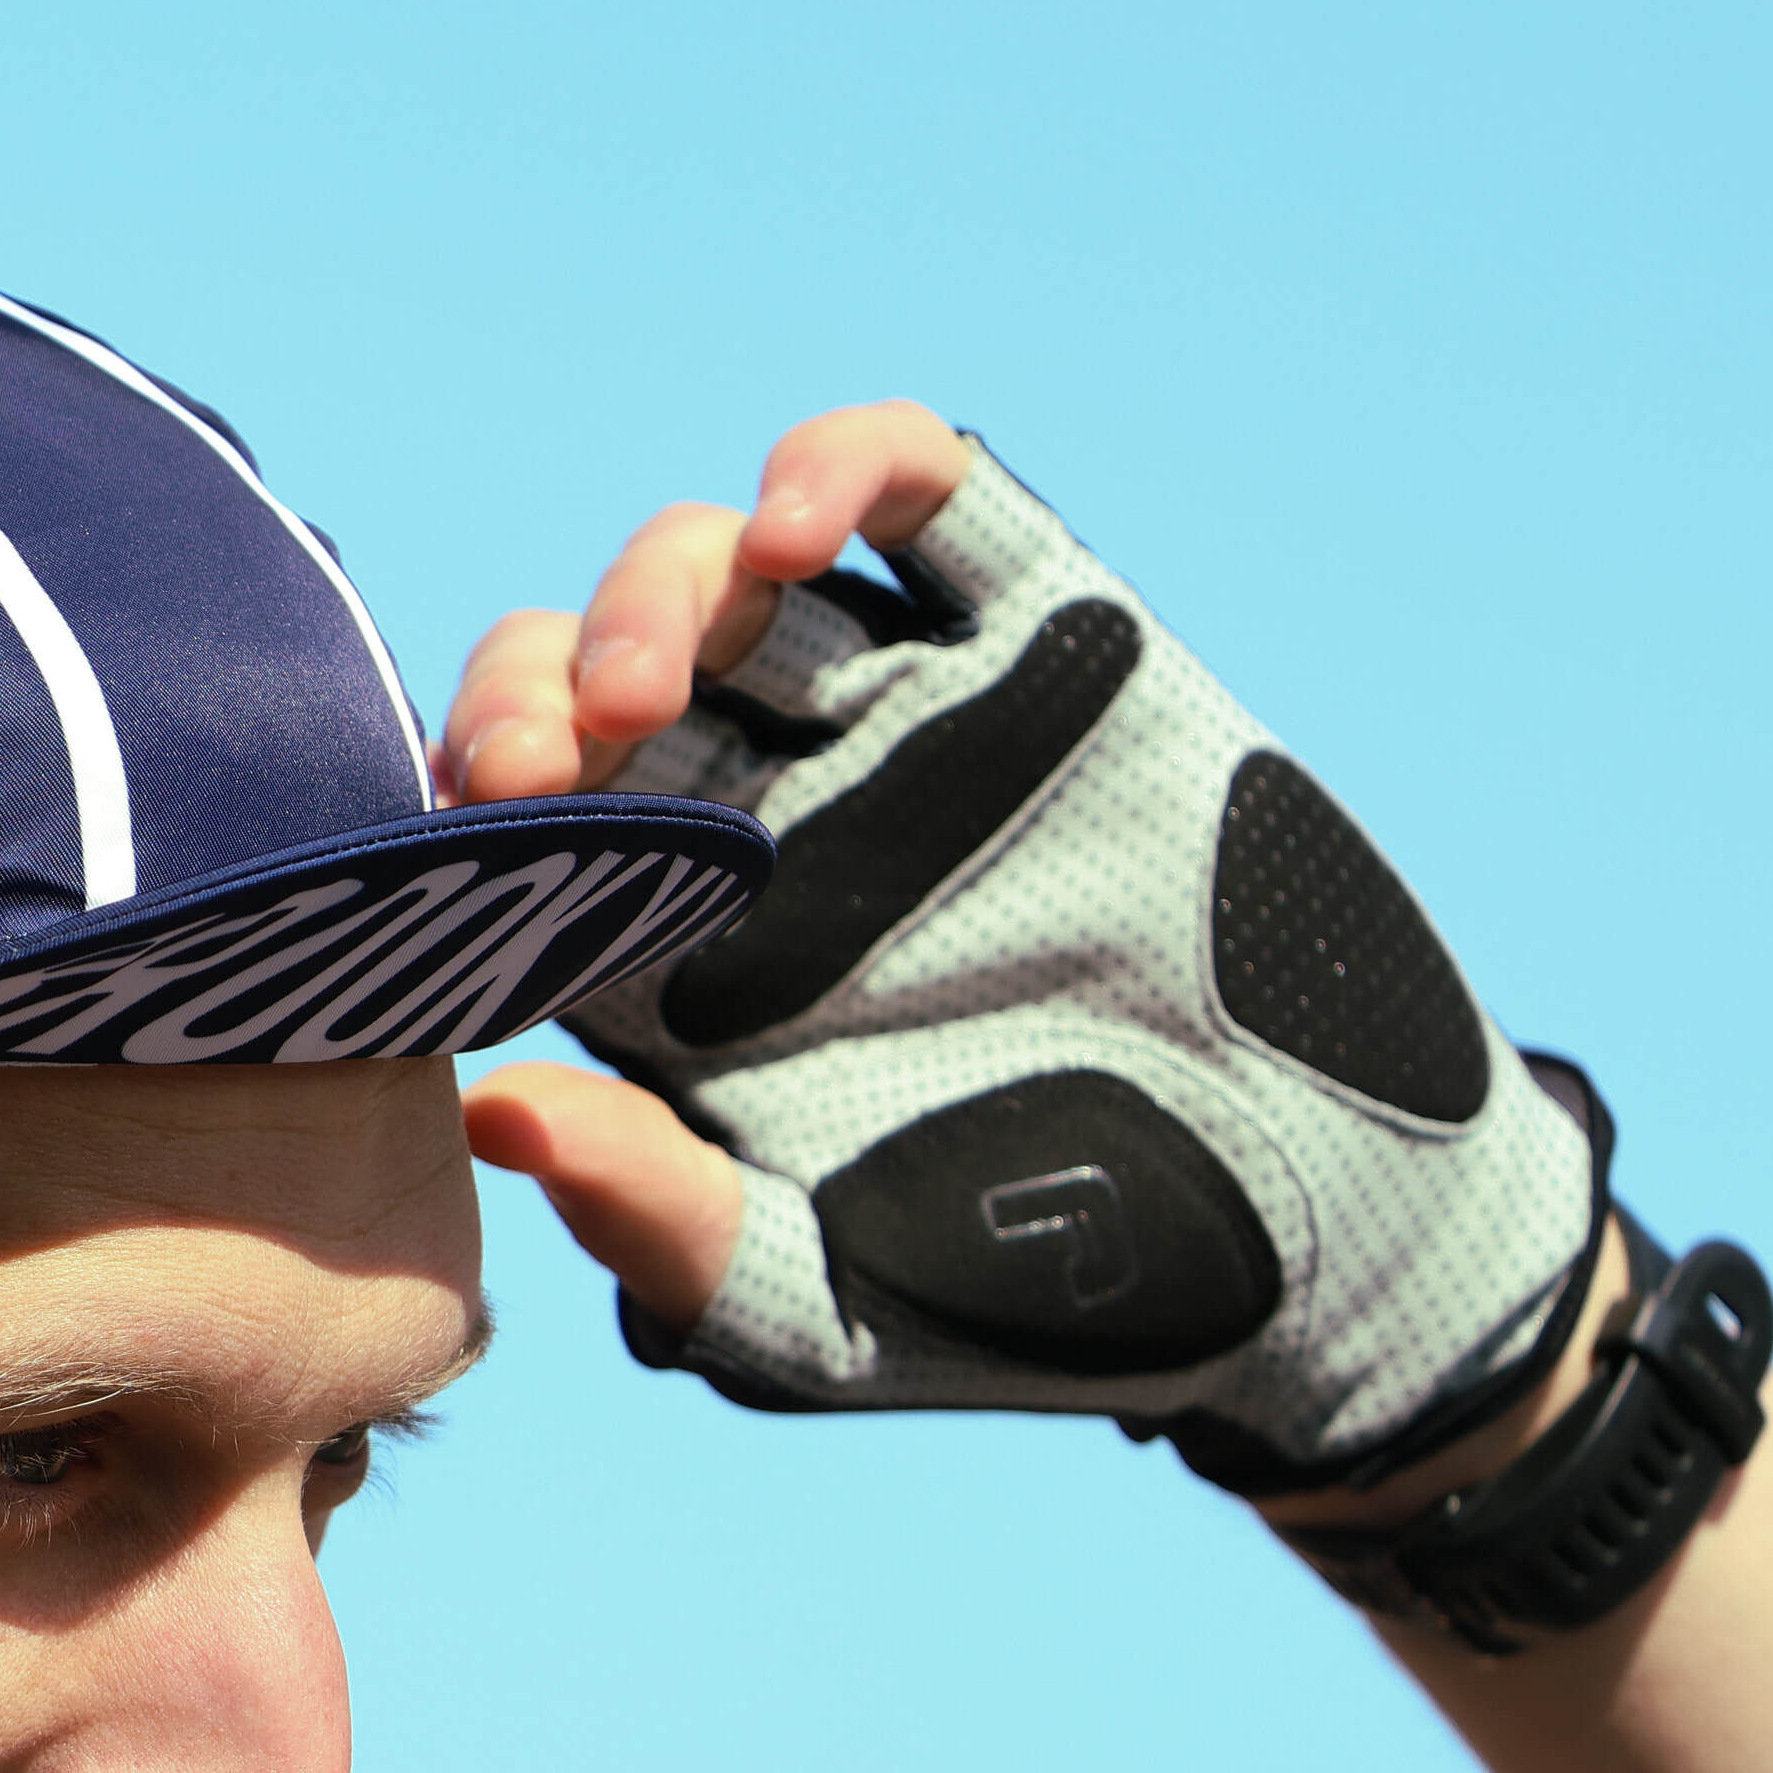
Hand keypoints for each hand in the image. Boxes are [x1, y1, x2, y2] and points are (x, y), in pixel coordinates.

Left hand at [446, 407, 1607, 1494]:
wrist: (1313, 1242)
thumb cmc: (1039, 1293)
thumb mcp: (823, 1304)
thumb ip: (663, 1222)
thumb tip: (495, 1115)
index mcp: (680, 955)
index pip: (522, 834)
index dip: (465, 815)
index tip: (460, 845)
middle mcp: (768, 819)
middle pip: (591, 683)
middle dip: (534, 690)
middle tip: (538, 763)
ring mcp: (899, 722)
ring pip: (725, 574)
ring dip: (651, 590)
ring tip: (649, 680)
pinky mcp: (1046, 641)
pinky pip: (921, 497)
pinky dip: (840, 468)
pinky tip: (792, 532)